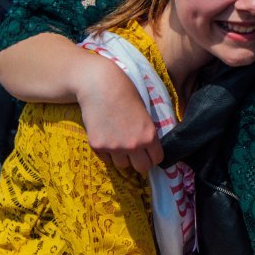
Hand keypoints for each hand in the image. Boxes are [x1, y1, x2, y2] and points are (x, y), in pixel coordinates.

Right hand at [75, 53, 162, 172]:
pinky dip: (107, 153)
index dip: (154, 156)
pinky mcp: (98, 147)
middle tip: (136, 154)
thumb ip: (148, 132)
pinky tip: (107, 137)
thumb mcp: (145, 113)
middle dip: (140, 162)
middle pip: (141, 168)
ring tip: (119, 142)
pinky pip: (106, 159)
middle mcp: (133, 145)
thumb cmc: (126, 94)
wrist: (100, 86)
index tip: (150, 153)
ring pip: (122, 165)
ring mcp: (114, 148)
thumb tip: (151, 148)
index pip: (157, 159)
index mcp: (149, 136)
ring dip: (122, 158)